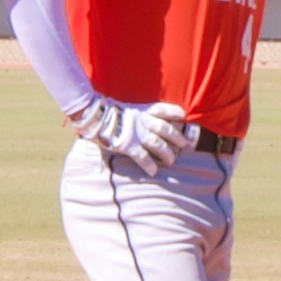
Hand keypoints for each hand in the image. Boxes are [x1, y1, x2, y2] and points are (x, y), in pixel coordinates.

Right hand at [72, 97, 192, 175]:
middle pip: (166, 129)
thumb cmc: (111, 114)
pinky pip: (143, 157)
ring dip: (167, 154)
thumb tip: (150, 121)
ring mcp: (136, 134)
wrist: (95, 117)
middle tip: (185, 145)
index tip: (182, 117)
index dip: (174, 112)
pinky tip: (154, 171)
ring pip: (158, 144)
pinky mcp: (128, 145)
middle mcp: (142, 121)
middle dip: (178, 137)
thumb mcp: (129, 109)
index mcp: (143, 111)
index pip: (163, 109)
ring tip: (171, 161)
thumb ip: (141, 114)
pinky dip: (150, 165)